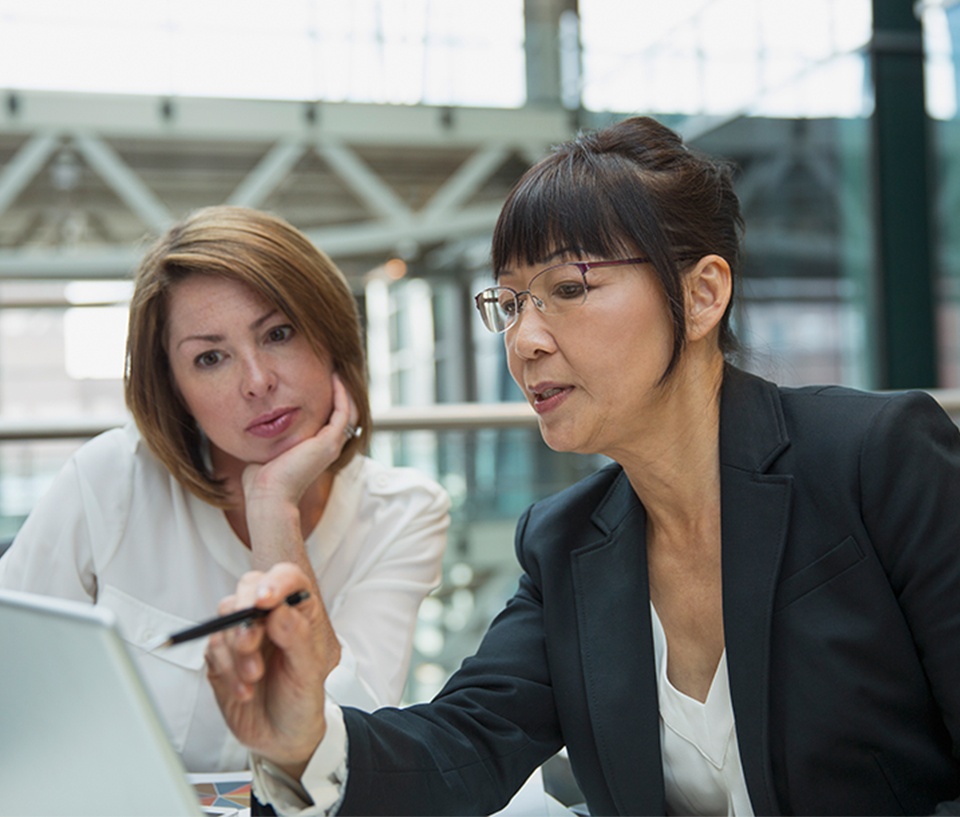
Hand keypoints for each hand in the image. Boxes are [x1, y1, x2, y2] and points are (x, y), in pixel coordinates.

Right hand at [205, 563, 337, 777]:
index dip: (275, 581)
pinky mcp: (222, 655)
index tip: (264, 600)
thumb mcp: (308, 673)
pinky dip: (227, 670)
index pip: (287, 578)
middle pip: (247, 588)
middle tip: (250, 644)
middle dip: (245, 615)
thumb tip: (278, 610)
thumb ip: (297, 638)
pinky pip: (213, 647)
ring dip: (237, 650)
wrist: (282, 737)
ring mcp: (242, 633)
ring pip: (226, 617)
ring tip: (254, 679)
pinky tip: (244, 691)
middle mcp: (269, 616)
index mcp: (298, 611)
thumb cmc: (302, 699)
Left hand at [241, 373, 358, 509]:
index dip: (329, 400)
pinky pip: (343, 411)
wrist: (268, 494)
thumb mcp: (269, 450)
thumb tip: (259, 425)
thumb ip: (271, 437)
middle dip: (340, 392)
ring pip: (348, 410)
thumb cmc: (262, 478)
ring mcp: (332, 445)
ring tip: (335, 370)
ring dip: (343, 390)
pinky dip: (340, 393)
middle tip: (333, 370)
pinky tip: (333, 378)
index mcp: (317, 450)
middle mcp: (330, 447)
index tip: (319, 380)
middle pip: (345, 414)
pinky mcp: (329, 442)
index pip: (331, 420)